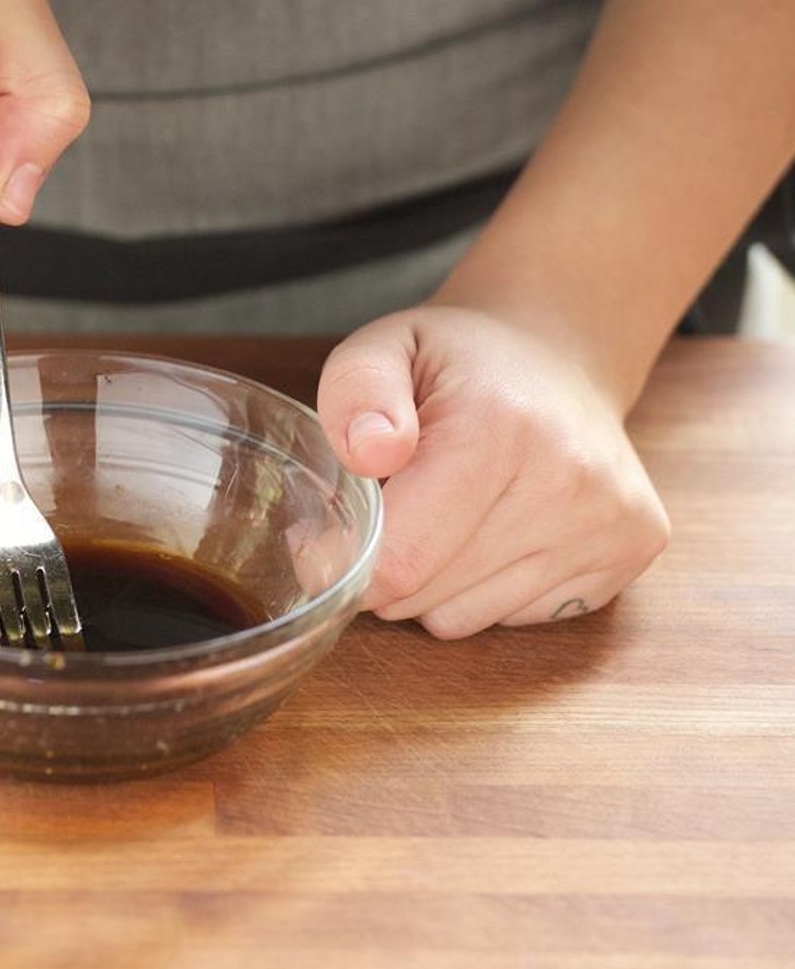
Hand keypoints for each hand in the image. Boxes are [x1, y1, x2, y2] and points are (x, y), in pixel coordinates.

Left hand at [315, 305, 669, 637]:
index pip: (401, 561)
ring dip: (436, 584)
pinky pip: (514, 620)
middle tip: (399, 508)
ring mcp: (610, 523)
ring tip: (450, 513)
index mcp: (497, 429)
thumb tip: (369, 454)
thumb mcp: (382, 348)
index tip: (337, 535)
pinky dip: (487, 589)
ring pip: (465, 620)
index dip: (352, 562)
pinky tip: (498, 527)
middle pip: (426, 597)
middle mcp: (568, 482)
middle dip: (390, 567)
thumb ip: (355, 393)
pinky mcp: (631, 552)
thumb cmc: (457, 361)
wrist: (560, 355)